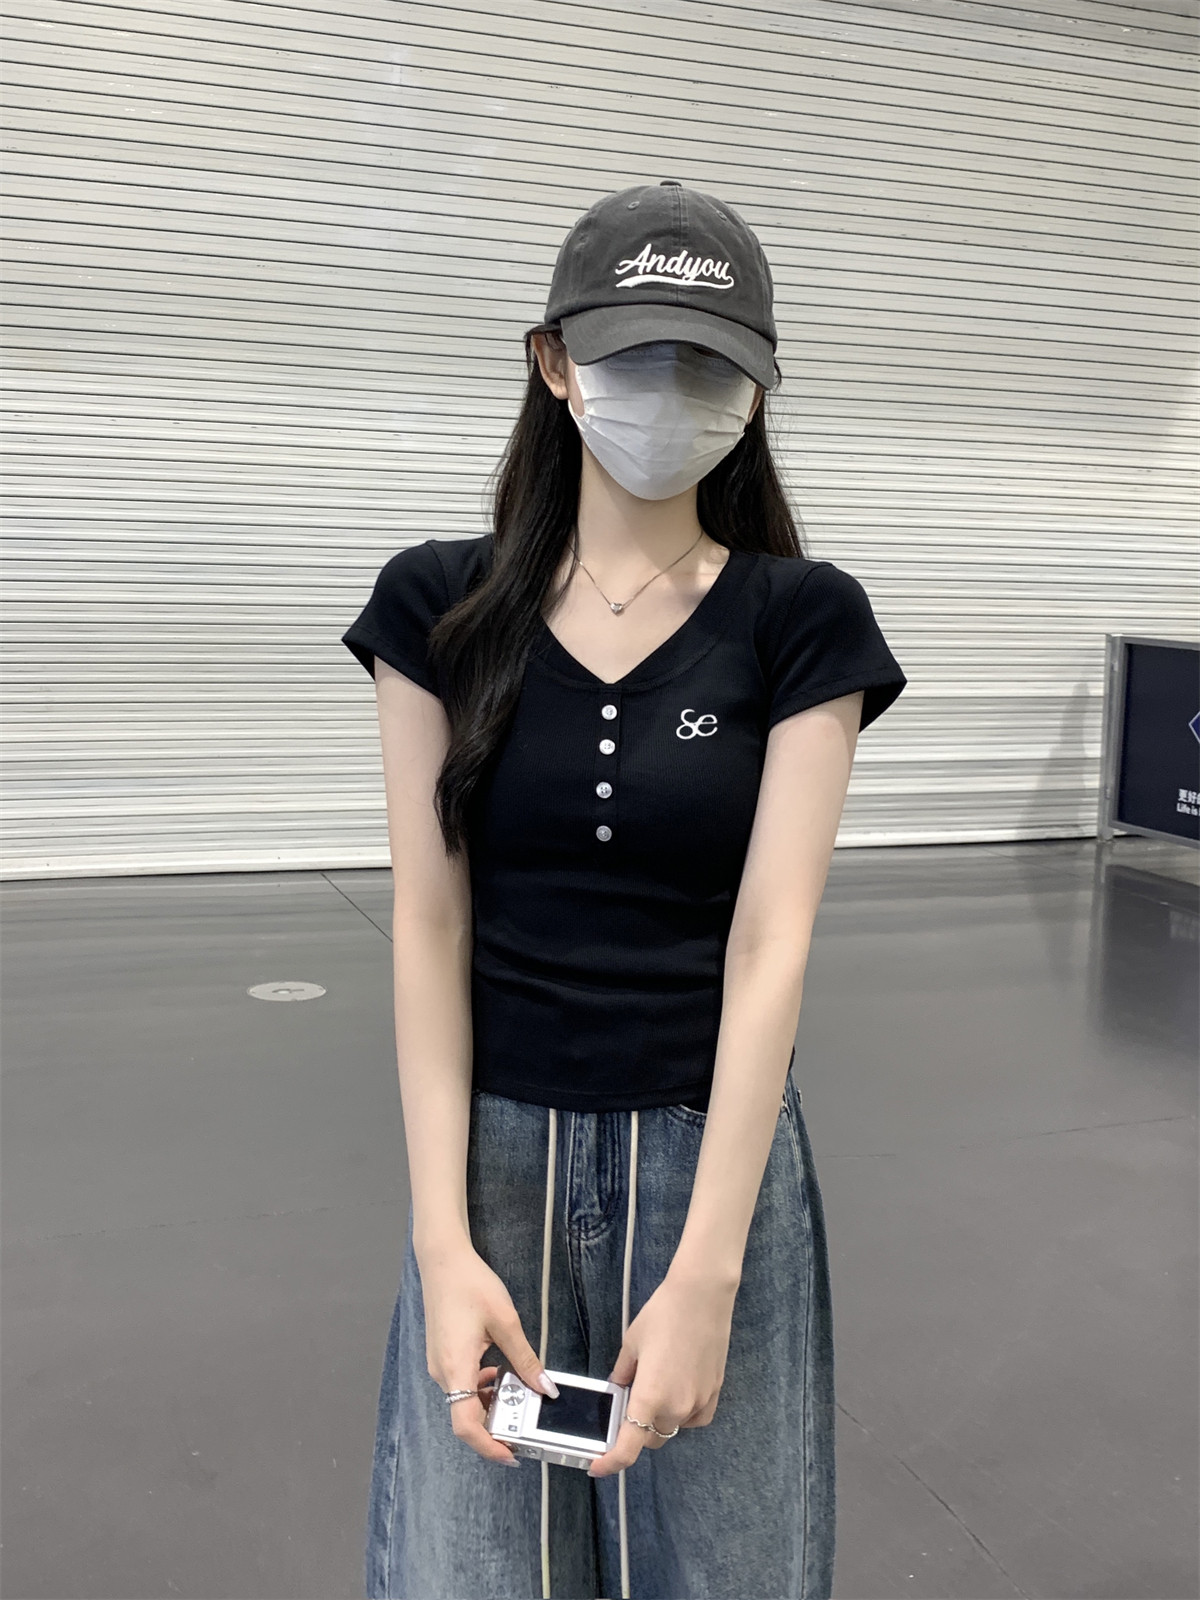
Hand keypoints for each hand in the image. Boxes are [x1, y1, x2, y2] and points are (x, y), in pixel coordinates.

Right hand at [418, 1240, 559, 1466]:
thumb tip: (545, 1389)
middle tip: (524, 1424)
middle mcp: (442, 1372)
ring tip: (517, 1394)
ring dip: (490, 1404)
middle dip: (496, 1425)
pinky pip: (461, 1384)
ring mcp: (439, 1364)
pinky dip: (481, 1387)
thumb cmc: (470, 1284)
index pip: (465, 1425)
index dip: (488, 1446)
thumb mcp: (506, 1322)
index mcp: (455, 1368)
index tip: (511, 1455)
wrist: (442, 1259)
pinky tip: (499, 1372)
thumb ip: (526, 1359)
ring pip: (464, 1400)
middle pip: (466, 1417)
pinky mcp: (442, 1355)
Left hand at [587, 1265, 738, 1477]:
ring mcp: (698, 1403)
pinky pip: (693, 1418)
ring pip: (672, 1428)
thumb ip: (623, 1374)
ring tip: (654, 1388)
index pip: (628, 1448)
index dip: (610, 1463)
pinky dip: (682, 1413)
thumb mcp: (632, 1344)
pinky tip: (677, 1390)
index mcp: (650, 1398)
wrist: (703, 1296)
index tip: (596, 1467)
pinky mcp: (714, 1393)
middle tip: (629, 1403)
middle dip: (635, 1429)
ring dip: (658, 1420)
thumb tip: (619, 1389)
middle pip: (650, 1438)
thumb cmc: (663, 1315)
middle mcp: (676, 1408)